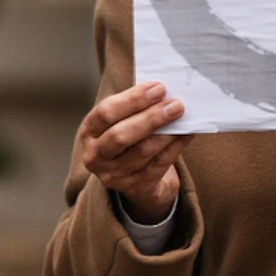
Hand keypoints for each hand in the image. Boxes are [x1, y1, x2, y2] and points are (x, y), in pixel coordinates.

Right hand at [79, 82, 189, 224]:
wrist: (133, 177)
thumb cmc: (128, 137)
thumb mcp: (120, 121)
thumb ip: (134, 107)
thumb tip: (162, 91)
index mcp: (89, 132)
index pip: (106, 113)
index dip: (133, 100)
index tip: (158, 88)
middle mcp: (95, 156)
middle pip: (121, 136)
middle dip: (151, 118)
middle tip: (175, 104)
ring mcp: (114, 175)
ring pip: (143, 151)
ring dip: (166, 132)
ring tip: (181, 116)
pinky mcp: (136, 186)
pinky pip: (160, 164)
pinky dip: (176, 146)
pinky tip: (186, 132)